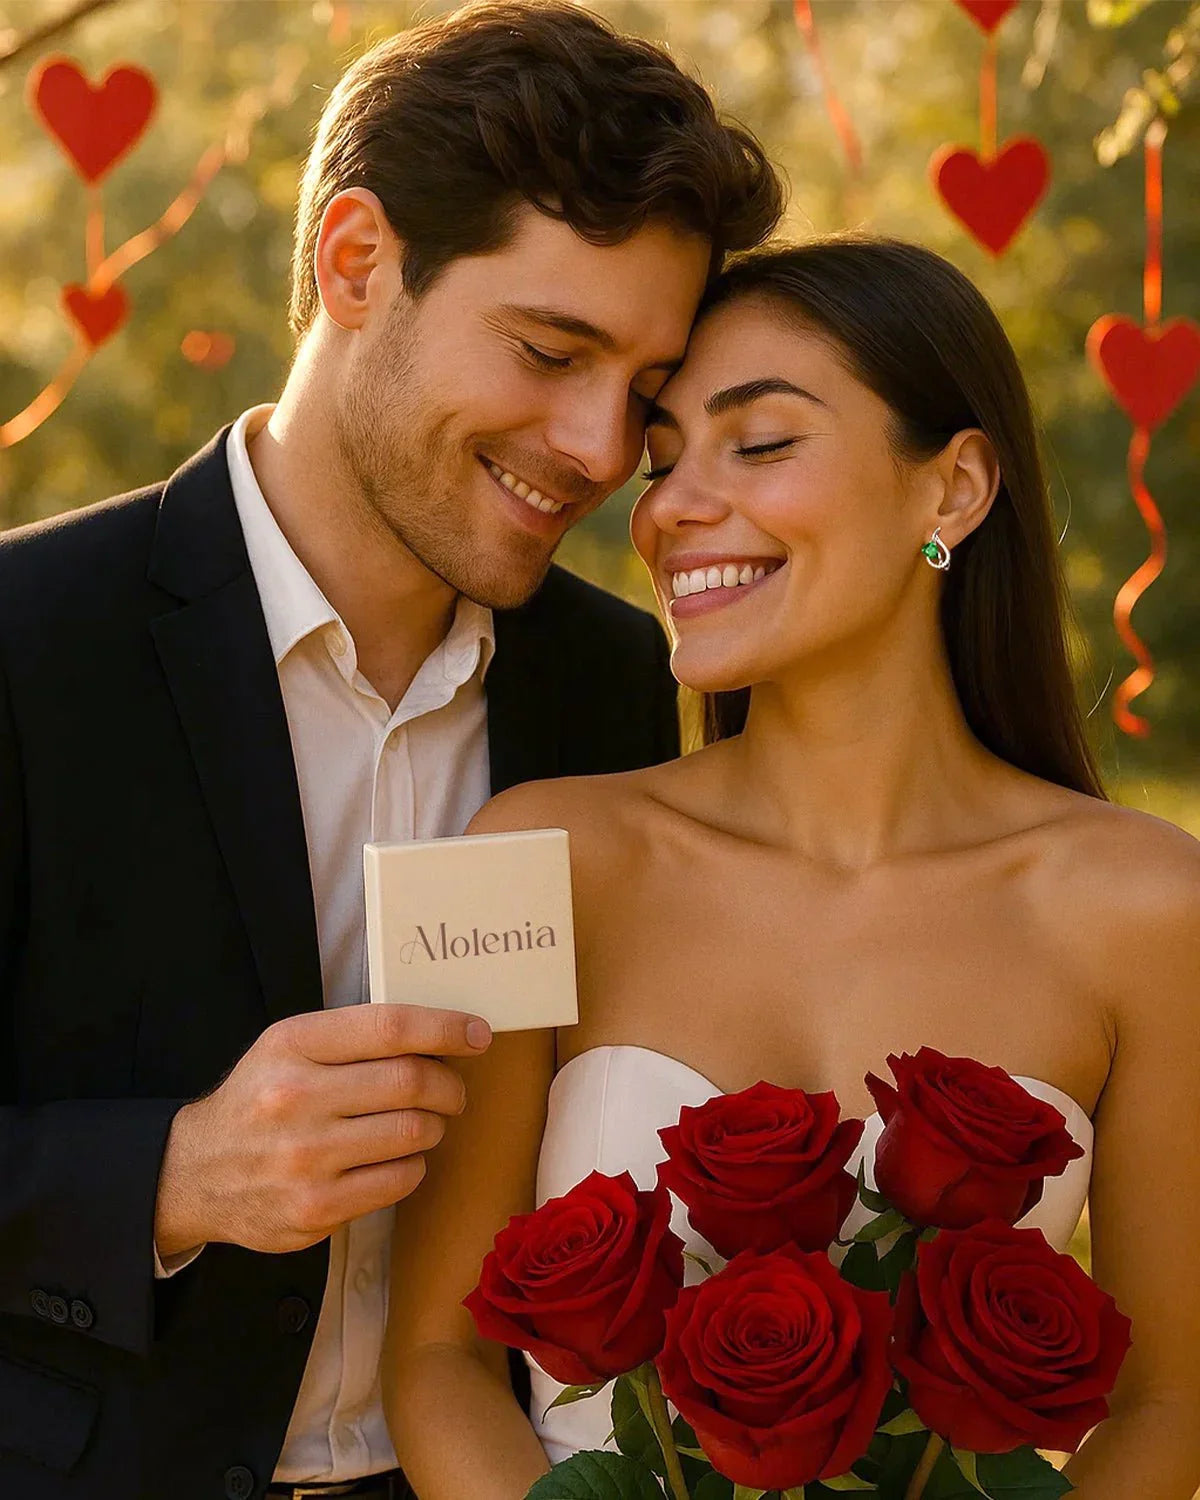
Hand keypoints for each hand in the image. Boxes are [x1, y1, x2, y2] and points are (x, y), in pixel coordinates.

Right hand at [154, 1004, 491, 1256]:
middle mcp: (295, 1097)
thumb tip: (442, 1034)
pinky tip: (397, 1158)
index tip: (478, 1033)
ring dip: (434, 1126)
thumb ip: (353, 1037)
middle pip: (412, 1081)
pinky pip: (400, 1180)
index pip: (390, 1027)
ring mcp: (305, 1159)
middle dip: (449, 1084)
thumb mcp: (288, 1047)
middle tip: (452, 1090)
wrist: (194, 1174)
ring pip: (414, 1133)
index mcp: (292, 1044)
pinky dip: (414, 1165)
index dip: (446, 1027)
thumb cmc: (260, 1100)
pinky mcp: (314, 1209)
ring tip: (423, 1123)